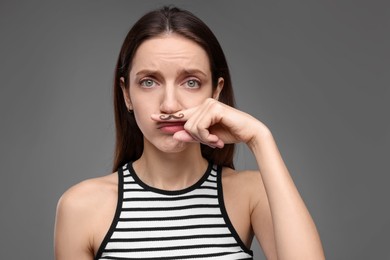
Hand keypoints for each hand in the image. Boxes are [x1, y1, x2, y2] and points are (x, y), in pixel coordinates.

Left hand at [151, 98, 267, 148]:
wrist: (249, 133)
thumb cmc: (230, 134)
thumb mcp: (207, 138)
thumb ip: (191, 136)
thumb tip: (175, 136)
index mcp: (201, 110)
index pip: (181, 114)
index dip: (167, 118)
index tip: (153, 119)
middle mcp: (203, 104)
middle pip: (186, 125)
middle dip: (197, 138)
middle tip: (211, 142)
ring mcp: (209, 104)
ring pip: (191, 127)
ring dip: (203, 138)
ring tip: (215, 140)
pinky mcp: (214, 108)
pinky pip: (200, 126)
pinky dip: (207, 136)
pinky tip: (216, 138)